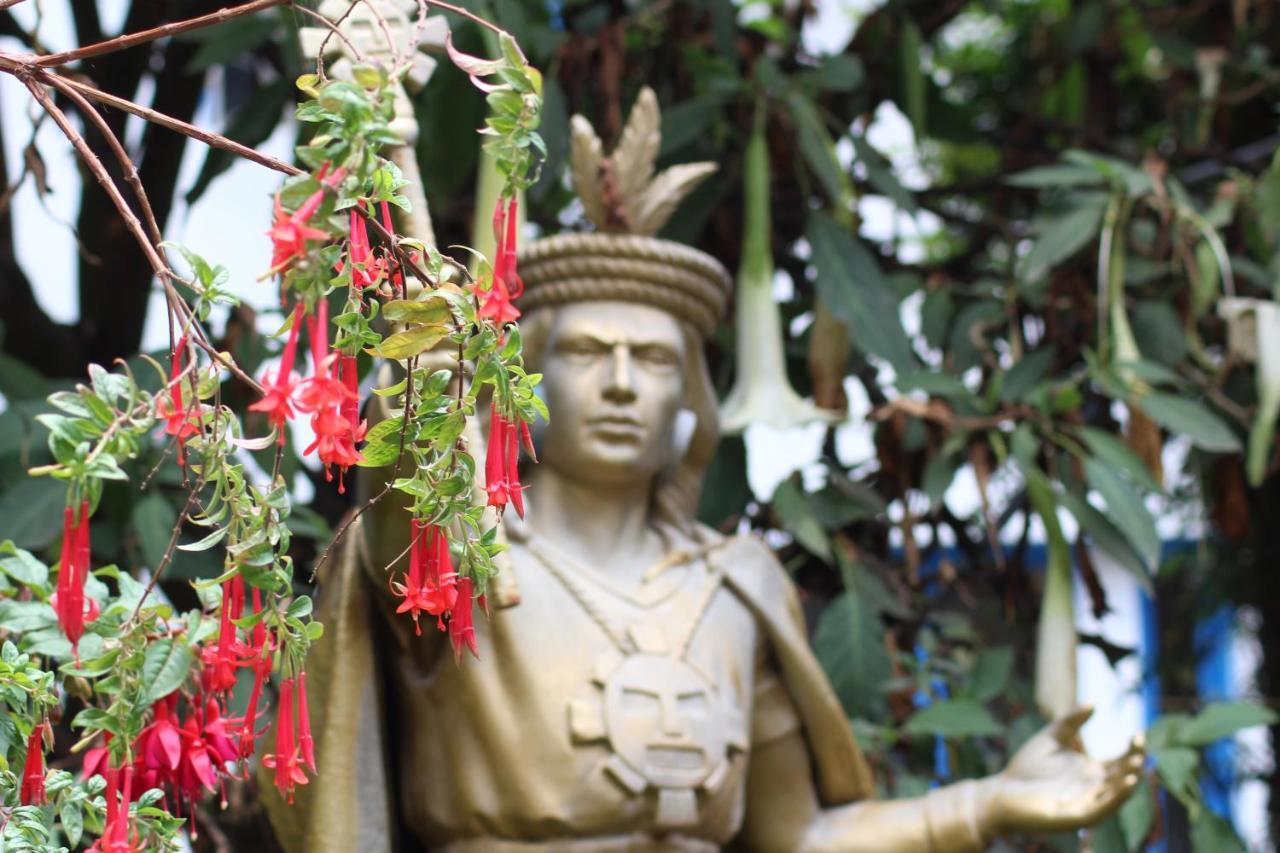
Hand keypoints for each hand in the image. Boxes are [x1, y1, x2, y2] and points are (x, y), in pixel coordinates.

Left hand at [980, 706, 1144, 835]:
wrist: (1002, 791)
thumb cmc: (1027, 767)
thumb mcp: (1051, 737)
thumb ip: (1071, 721)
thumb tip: (1093, 703)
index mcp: (1092, 771)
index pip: (1121, 761)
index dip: (1133, 750)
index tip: (1138, 734)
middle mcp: (1094, 788)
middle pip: (1123, 776)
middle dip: (1134, 763)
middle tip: (1139, 746)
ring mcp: (1087, 803)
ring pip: (1116, 795)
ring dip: (1127, 782)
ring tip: (1135, 766)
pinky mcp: (1076, 816)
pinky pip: (1101, 809)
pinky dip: (1114, 799)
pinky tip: (1123, 785)